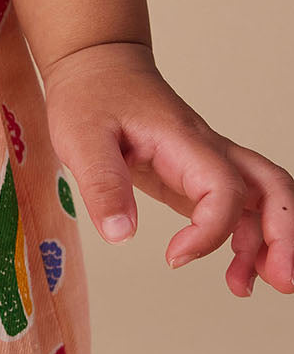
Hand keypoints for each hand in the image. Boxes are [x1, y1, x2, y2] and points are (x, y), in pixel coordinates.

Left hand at [42, 41, 293, 297]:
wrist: (96, 66)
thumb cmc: (92, 95)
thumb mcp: (80, 138)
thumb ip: (101, 184)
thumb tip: (120, 235)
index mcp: (183, 140)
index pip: (224, 188)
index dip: (211, 230)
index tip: (174, 258)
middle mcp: (208, 151)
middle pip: (271, 189)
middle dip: (284, 237)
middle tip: (279, 281)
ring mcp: (208, 163)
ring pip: (265, 199)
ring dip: (271, 243)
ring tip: (246, 287)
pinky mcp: (199, 177)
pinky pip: (240, 208)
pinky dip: (247, 241)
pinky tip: (236, 272)